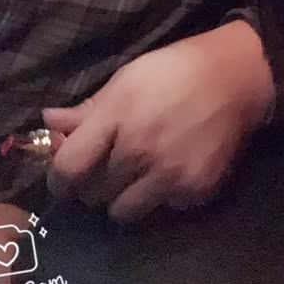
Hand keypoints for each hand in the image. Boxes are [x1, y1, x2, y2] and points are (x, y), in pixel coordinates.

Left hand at [44, 21, 274, 220]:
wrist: (235, 78)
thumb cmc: (173, 71)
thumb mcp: (126, 79)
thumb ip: (87, 109)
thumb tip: (48, 124)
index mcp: (117, 116)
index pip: (69, 168)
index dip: (58, 180)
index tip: (64, 180)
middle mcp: (139, 149)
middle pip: (93, 195)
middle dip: (94, 185)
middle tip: (109, 168)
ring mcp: (168, 174)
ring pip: (122, 212)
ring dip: (124, 198)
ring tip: (137, 176)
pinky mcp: (193, 190)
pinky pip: (160, 210)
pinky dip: (161, 196)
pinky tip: (171, 170)